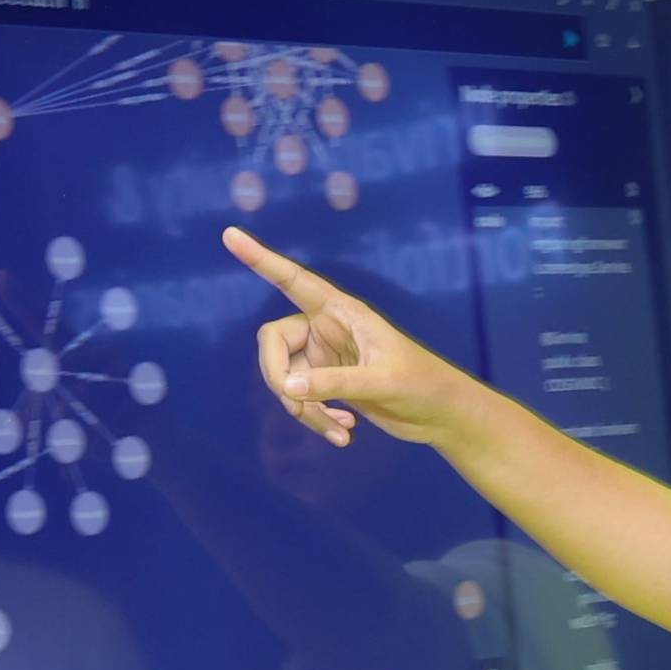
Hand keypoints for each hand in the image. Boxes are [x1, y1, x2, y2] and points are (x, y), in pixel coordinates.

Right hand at [227, 230, 483, 451]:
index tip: (230, 235)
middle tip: (299, 407)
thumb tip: (289, 388)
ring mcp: (324, 358)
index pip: (293, 281)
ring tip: (340, 431)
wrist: (440, 415)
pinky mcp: (327, 383)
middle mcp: (326, 329)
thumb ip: (336, 383)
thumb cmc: (422, 384)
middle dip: (279, 378)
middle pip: (273, 343)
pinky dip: (315, 418)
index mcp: (341, 312)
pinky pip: (300, 399)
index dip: (261, 259)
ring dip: (304, 410)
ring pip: (285, 379)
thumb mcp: (382, 381)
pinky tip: (344, 434)